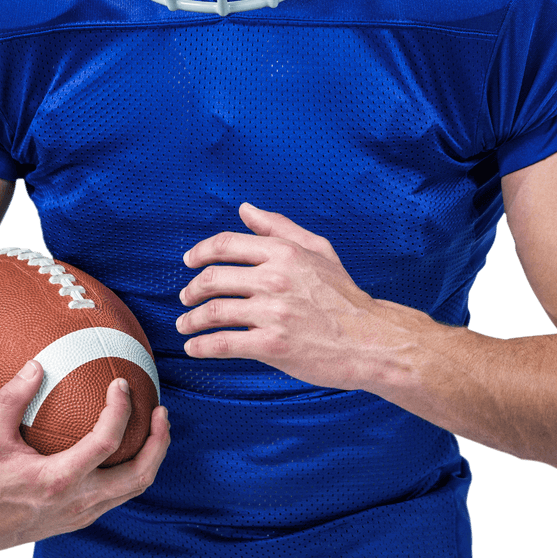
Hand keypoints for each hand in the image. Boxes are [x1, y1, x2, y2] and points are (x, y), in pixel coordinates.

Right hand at [0, 361, 170, 551]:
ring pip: (135, 487)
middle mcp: (78, 501)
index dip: (120, 411)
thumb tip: (37, 364)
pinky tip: (132, 442)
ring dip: (153, 455)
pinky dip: (134, 466)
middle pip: (138, 475)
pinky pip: (121, 492)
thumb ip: (12, 398)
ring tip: (156, 423)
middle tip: (161, 410)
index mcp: (57, 480)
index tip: (121, 384)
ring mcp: (84, 513)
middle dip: (158, 442)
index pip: (106, 444)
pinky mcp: (83, 517)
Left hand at [176, 203, 382, 389]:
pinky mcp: (272, 345)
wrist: (370, 339)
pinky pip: (224, 343)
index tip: (189, 262)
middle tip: (185, 298)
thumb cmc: (344, 296)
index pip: (226, 244)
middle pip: (214, 278)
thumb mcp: (317, 250)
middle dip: (192, 289)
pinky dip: (202, 346)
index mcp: (284, 252)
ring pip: (214, 311)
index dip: (201, 252)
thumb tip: (245, 209)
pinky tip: (194, 348)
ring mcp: (273, 312)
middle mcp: (275, 278)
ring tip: (185, 325)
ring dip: (192, 319)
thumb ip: (279, 228)